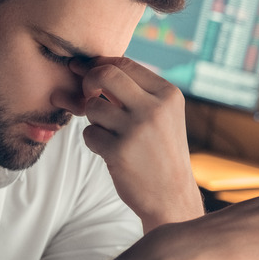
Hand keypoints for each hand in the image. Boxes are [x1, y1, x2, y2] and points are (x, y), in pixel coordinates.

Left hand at [69, 57, 202, 230]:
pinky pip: (89, 134)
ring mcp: (136, 129)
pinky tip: (111, 152)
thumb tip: (91, 65)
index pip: (125, 63)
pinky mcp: (119, 151)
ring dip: (93, 120)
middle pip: (105, 75)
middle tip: (88, 95)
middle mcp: (154, 108)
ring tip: (110, 133)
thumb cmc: (161, 151)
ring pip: (92, 108)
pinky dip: (94, 141)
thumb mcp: (162, 115)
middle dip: (89, 81)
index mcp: (168, 94)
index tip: (85, 71)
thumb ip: (135, 91)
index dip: (100, 64)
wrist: (172, 196)